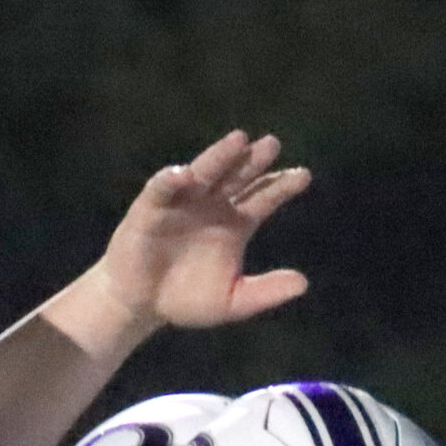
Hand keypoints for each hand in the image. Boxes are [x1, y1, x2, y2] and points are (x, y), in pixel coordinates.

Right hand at [90, 130, 311, 337]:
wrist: (142, 304)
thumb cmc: (187, 300)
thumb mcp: (233, 301)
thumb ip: (265, 291)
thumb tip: (303, 283)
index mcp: (236, 224)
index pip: (263, 198)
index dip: (281, 186)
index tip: (303, 175)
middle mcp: (213, 205)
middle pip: (238, 177)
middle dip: (254, 160)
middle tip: (272, 144)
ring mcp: (183, 201)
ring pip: (205, 173)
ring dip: (220, 156)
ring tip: (239, 140)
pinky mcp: (152, 207)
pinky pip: (162, 188)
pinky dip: (172, 180)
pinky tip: (185, 175)